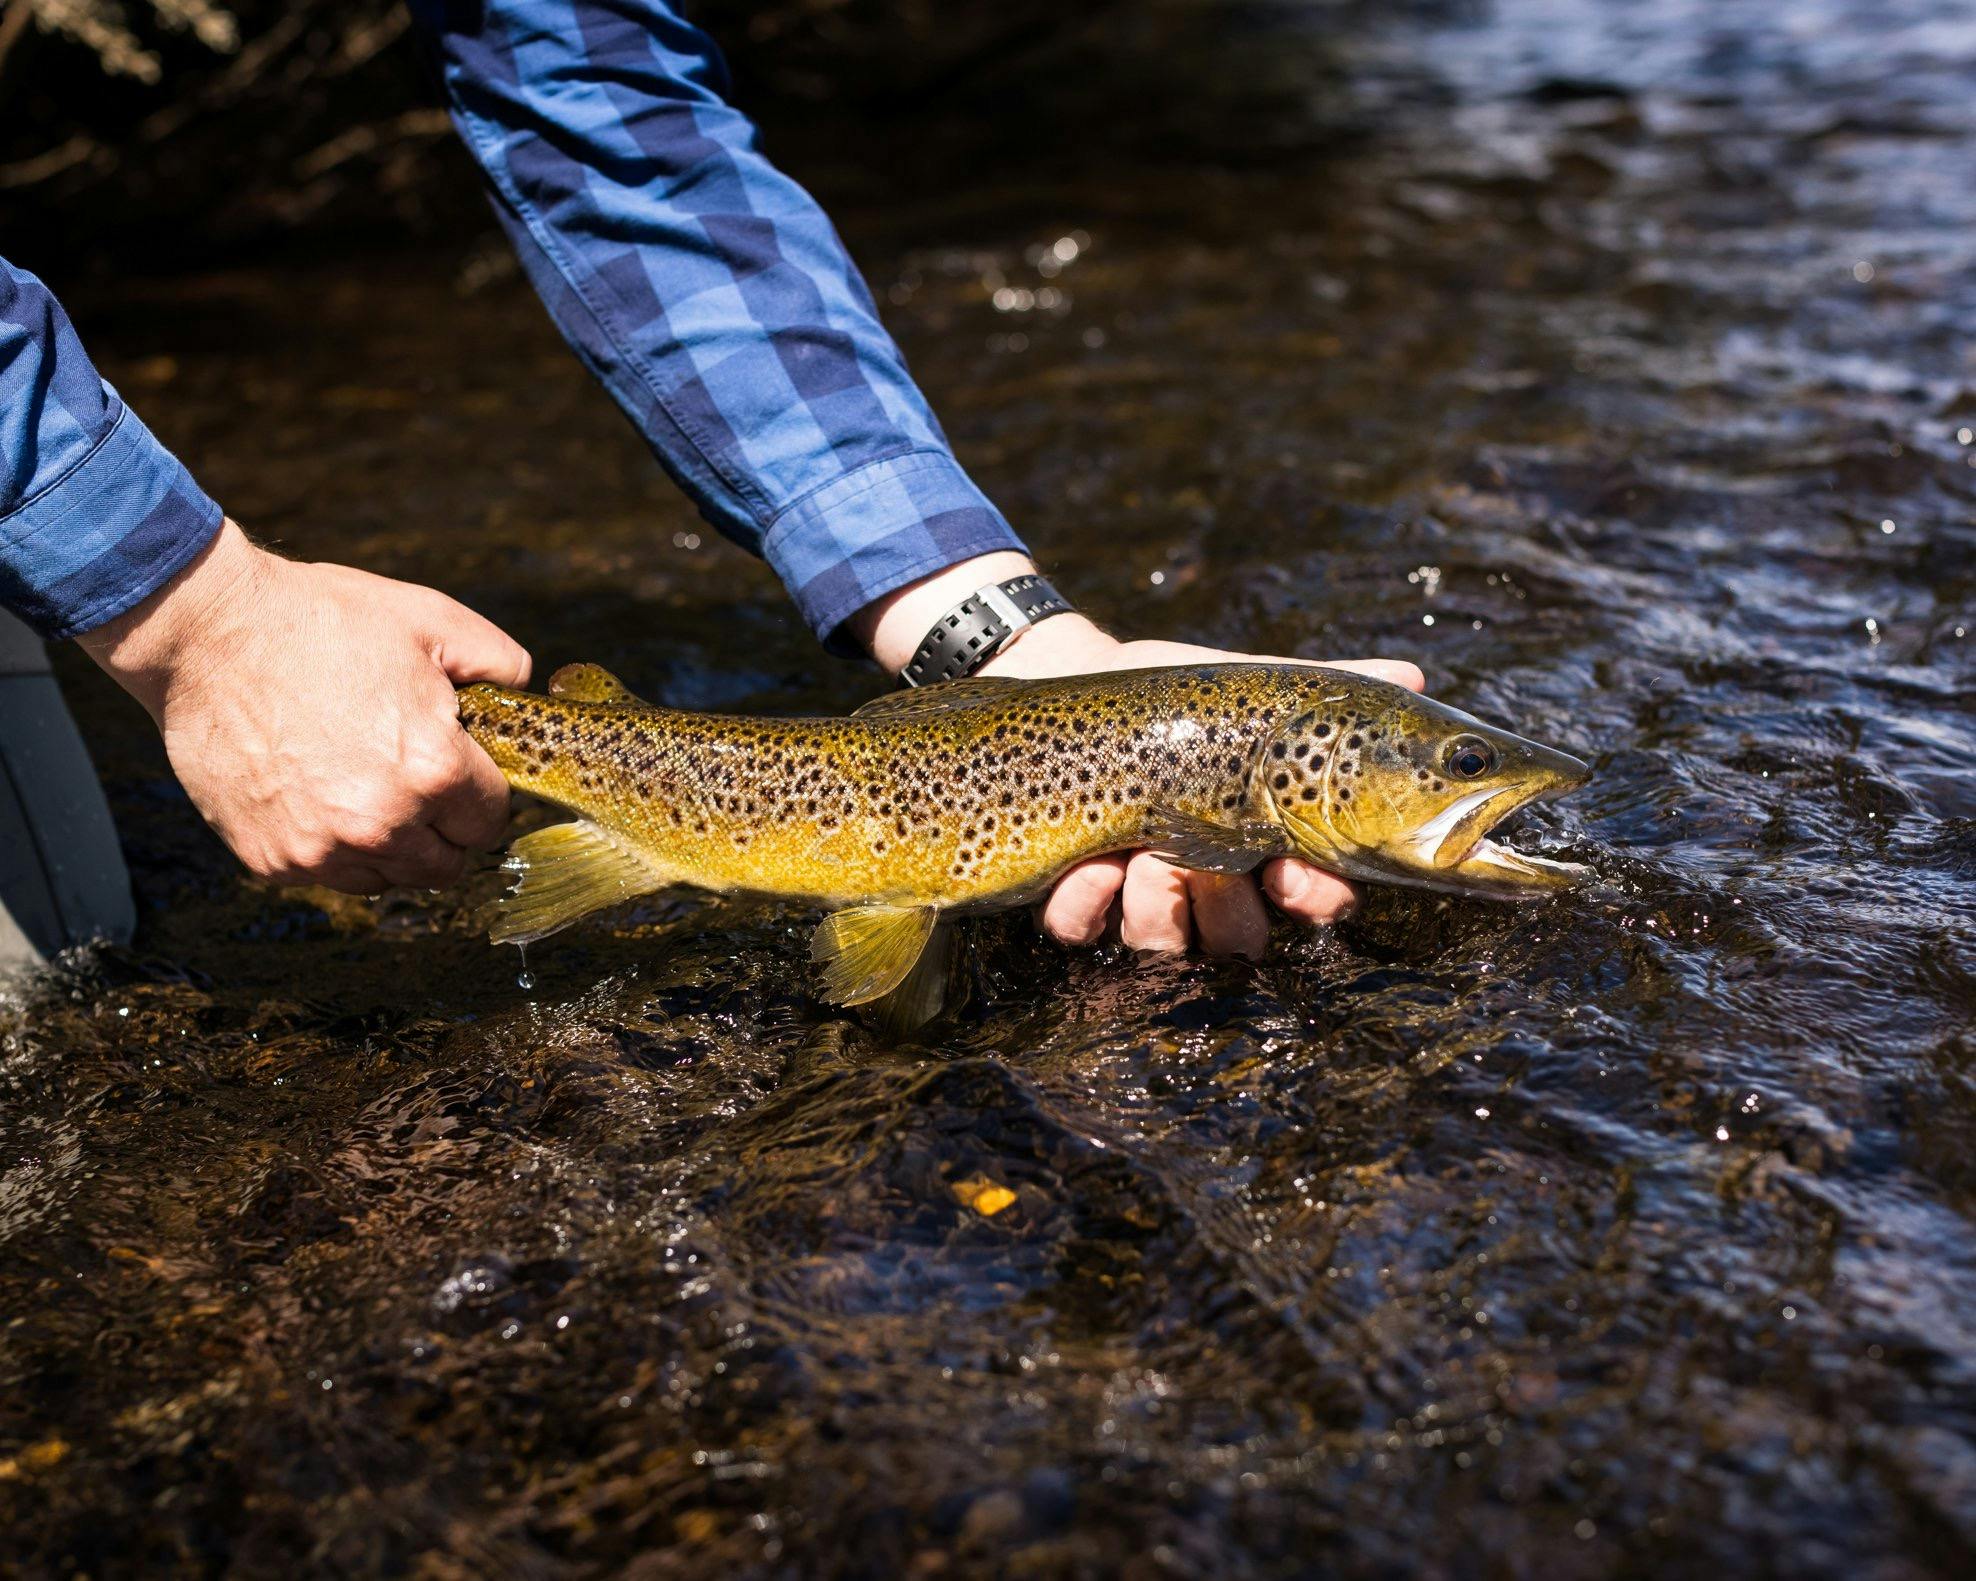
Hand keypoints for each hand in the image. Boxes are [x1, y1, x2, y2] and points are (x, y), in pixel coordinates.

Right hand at [78, 519, 530, 893]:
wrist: (206, 632)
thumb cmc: (322, 621)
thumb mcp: (433, 622)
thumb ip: (501, 664)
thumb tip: (527, 694)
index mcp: (433, 771)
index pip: (490, 821)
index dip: (480, 792)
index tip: (459, 769)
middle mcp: (382, 824)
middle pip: (446, 864)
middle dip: (443, 828)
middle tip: (415, 780)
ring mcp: (322, 848)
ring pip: (389, 878)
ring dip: (391, 845)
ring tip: (364, 784)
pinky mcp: (271, 859)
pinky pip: (328, 875)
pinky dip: (333, 847)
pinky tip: (317, 791)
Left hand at [851, 553, 1424, 958]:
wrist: (1075, 673)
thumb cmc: (1182, 694)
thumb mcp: (1257, 686)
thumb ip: (1335, 691)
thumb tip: (1415, 678)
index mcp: (1266, 848)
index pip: (1313, 901)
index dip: (1316, 900)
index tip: (1304, 872)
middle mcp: (1208, 888)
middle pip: (1240, 941)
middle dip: (1228, 909)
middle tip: (1209, 863)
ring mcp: (1138, 897)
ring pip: (1163, 945)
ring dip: (1158, 907)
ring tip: (1142, 855)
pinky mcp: (1072, 893)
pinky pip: (1083, 931)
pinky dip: (1085, 906)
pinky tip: (1086, 867)